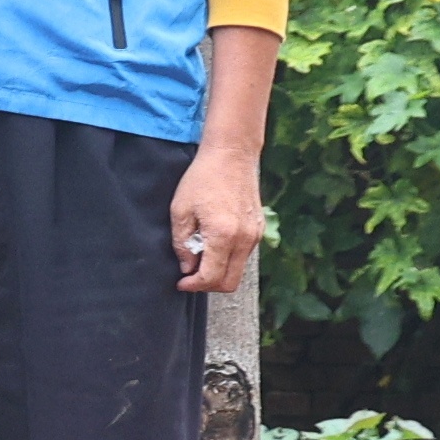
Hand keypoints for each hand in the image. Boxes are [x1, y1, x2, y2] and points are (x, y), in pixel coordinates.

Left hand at [169, 140, 263, 296]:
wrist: (232, 154)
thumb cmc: (203, 178)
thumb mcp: (180, 210)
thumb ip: (182, 243)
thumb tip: (187, 267)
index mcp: (223, 235)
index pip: (211, 277)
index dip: (193, 285)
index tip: (181, 282)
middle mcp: (244, 239)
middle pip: (229, 283)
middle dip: (207, 285)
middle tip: (190, 275)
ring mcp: (255, 235)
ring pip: (238, 271)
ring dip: (218, 271)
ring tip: (200, 254)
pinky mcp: (259, 229)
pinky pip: (244, 256)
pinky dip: (228, 259)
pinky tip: (213, 244)